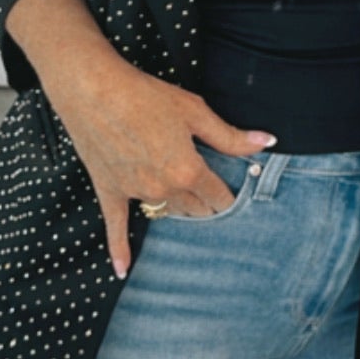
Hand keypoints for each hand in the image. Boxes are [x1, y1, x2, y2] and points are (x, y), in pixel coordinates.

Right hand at [45, 48, 274, 277]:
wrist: (92, 90)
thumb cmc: (143, 95)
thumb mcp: (194, 111)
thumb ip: (230, 137)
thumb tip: (267, 143)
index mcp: (187, 171)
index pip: (219, 197)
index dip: (230, 196)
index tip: (237, 197)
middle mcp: (163, 188)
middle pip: (195, 208)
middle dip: (207, 204)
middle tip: (213, 198)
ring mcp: (135, 193)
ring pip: (166, 212)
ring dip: (178, 210)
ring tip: (189, 208)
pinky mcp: (110, 191)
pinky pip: (115, 227)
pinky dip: (119, 249)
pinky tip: (122, 268)